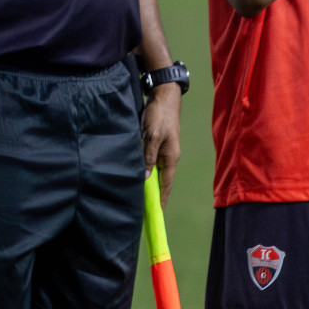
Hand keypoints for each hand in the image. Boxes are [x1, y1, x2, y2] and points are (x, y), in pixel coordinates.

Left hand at [142, 84, 181, 206]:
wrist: (163, 97)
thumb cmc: (159, 116)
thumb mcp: (152, 136)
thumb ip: (149, 156)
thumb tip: (146, 177)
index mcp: (171, 157)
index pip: (166, 183)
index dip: (162, 197)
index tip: (158, 211)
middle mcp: (169, 156)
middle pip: (162, 179)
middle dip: (155, 192)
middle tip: (146, 206)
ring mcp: (163, 149)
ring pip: (155, 169)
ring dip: (148, 181)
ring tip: (139, 194)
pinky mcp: (156, 143)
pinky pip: (151, 160)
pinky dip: (145, 169)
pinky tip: (138, 173)